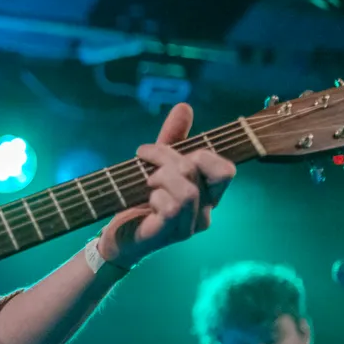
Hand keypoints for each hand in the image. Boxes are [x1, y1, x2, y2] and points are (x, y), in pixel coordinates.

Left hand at [98, 103, 235, 267]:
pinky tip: (145, 199)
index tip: (161, 148)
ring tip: (146, 181)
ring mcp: (190, 225)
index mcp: (207, 194)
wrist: (118, 237)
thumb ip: (172, 138)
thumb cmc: (139, 201)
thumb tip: (185, 107)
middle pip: (208, 173)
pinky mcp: (170, 233)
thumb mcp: (154, 165)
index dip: (199, 152)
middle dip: (173, 157)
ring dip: (161, 176)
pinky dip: (154, 195)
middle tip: (146, 160)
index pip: (225, 169)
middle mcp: (205, 211)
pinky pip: (172, 207)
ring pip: (189, 189)